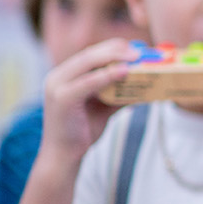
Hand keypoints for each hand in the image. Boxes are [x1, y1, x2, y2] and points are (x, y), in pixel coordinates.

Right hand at [38, 38, 138, 163]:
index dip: (114, 48)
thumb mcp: (105, 108)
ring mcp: (56, 86)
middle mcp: (58, 76)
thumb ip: (120, 95)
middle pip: (90, 55)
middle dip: (116, 50)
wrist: (64, 156)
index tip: (137, 47)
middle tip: (141, 51)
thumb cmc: (83, 131)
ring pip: (88, 63)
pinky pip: (87, 82)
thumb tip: (146, 86)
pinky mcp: (61, 99)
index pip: (91, 54)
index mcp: (65, 76)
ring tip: (136, 58)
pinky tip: (124, 72)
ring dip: (114, 58)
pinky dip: (106, 76)